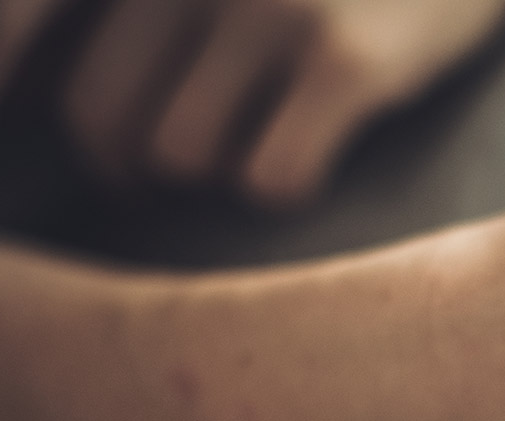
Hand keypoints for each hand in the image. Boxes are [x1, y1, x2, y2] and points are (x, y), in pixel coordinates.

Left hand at [0, 0, 504, 204]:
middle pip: (99, 117)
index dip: (7, 78)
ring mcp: (268, 5)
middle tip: (161, 176)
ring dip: (210, 181)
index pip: (17, 18)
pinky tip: (314, 167)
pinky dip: (284, 193)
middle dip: (129, 167)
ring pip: (177, 159)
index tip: (24, 114)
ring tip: (247, 159)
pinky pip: (271, 179)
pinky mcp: (346, 59)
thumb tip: (45, 92)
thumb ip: (141, 4)